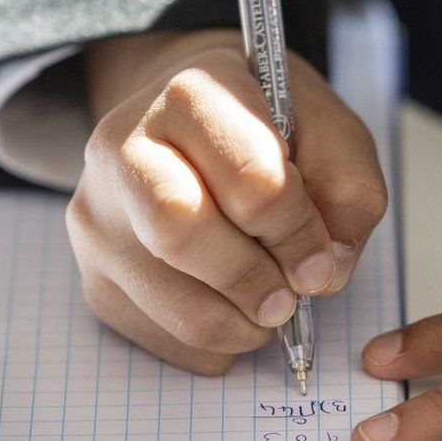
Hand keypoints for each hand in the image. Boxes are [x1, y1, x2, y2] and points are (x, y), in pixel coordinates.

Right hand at [66, 30, 385, 374]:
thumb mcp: (331, 133)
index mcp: (191, 95)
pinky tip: (231, 307)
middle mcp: (124, 145)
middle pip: (181, 234)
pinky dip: (211, 345)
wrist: (194, 122)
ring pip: (170, 302)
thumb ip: (350, 192)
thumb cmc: (270, 126)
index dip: (296, 233)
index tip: (320, 261)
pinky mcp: (92, 269)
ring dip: (239, 324)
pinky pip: (157, 336)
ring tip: (267, 305)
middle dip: (252, 281)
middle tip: (288, 298)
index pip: (247, 178)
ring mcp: (96, 211)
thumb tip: (327, 272)